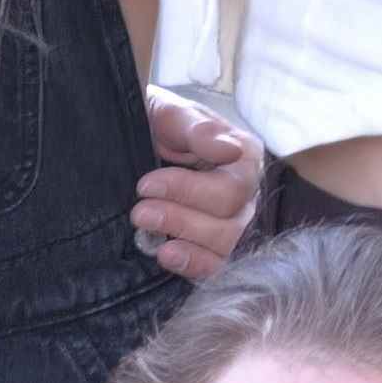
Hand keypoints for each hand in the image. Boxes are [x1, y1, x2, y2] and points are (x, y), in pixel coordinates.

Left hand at [130, 90, 266, 283]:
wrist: (135, 138)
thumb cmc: (159, 124)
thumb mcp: (172, 114)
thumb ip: (199, 130)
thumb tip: (228, 149)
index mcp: (244, 156)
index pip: (232, 187)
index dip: (188, 191)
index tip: (146, 185)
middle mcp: (247, 193)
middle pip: (231, 222)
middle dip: (181, 218)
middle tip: (139, 212)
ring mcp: (234, 223)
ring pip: (225, 247)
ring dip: (183, 241)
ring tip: (145, 230)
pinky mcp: (215, 248)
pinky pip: (216, 268)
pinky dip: (192, 264)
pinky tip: (165, 255)